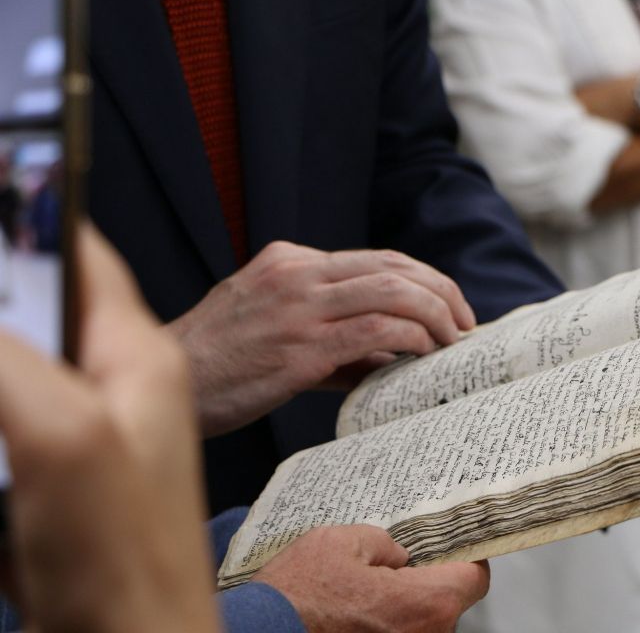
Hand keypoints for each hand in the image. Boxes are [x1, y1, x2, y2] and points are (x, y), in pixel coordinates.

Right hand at [0, 225, 219, 632]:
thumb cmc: (123, 556)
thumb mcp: (62, 436)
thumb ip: (12, 358)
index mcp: (134, 356)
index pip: (83, 254)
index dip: (27, 212)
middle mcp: (113, 383)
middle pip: (38, 305)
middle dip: (1, 283)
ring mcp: (84, 429)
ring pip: (18, 358)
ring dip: (0, 345)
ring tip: (0, 377)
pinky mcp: (56, 473)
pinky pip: (10, 413)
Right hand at [167, 242, 476, 435]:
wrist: (168, 385)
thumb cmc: (220, 364)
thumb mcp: (274, 327)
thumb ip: (333, 334)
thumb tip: (394, 356)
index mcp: (290, 262)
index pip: (377, 259)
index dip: (423, 280)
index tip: (448, 307)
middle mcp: (297, 274)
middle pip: (394, 267)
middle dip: (442, 292)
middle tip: (465, 323)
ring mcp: (299, 307)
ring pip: (392, 291)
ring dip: (437, 314)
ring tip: (454, 340)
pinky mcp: (300, 347)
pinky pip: (375, 330)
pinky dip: (412, 338)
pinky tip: (425, 353)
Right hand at [255, 525, 489, 632]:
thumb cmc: (299, 595)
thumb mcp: (344, 541)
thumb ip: (386, 544)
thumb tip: (398, 556)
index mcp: (425, 602)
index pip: (475, 578)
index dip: (467, 557)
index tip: (456, 546)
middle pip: (448, 602)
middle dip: (428, 580)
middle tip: (399, 563)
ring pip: (424, 622)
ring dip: (405, 605)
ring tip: (369, 589)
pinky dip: (388, 624)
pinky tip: (360, 612)